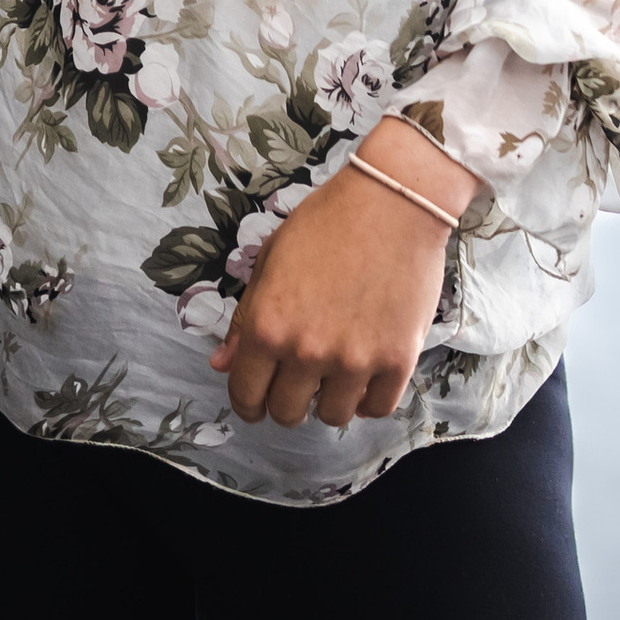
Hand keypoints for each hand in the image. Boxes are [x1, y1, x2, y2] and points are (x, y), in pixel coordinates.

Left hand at [209, 136, 467, 432]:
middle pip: (287, 413)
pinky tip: (364, 375)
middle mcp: (307, 351)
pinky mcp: (397, 361)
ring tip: (334, 370)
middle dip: (287, 401)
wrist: (392, 202)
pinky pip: (376, 409)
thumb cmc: (326, 223)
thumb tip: (221, 364)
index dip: (248, 403)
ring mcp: (354, 361)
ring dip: (329, 399)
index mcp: (267, 325)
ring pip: (333, 416)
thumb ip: (246, 318)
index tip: (257, 401)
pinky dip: (367, 399)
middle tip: (298, 380)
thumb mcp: (271, 261)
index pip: (246, 394)